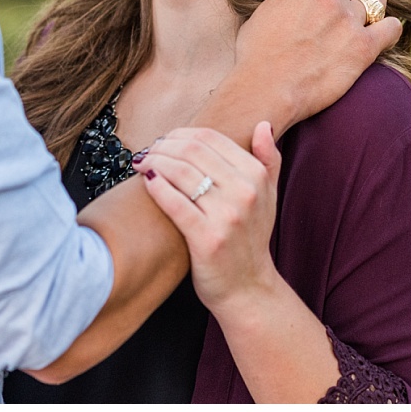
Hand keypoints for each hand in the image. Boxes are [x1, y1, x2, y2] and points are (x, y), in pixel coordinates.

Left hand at [134, 122, 282, 310]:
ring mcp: (227, 216)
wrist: (247, 286)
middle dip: (164, 146)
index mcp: (257, 176)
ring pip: (182, 173)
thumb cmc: (251, 237)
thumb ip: (268, 159)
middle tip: (147, 151)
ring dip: (155, 162)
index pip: (212, 138)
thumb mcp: (269, 195)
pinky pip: (176, 204)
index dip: (182, 134)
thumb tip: (261, 124)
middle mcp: (245, 192)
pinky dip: (157, 188)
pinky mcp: (207, 239)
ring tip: (141, 164)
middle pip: (193, 152)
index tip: (165, 140)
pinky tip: (146, 182)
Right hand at [234, 0, 401, 129]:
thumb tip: (288, 7)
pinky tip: (381, 39)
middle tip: (347, 15)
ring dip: (371, 12)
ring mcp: (347, 19)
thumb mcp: (260, 17)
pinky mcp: (363, 46)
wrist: (265, 88)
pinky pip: (392, 27)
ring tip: (365, 27)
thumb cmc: (254, 60)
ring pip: (376, 1)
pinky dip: (389, 31)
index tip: (324, 4)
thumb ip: (282, 4)